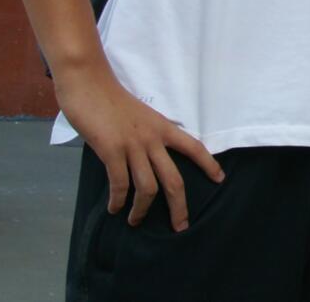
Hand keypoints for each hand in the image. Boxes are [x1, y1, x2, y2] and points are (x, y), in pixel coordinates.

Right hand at [55, 62, 221, 230]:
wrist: (89, 83)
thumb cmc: (110, 99)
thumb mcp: (139, 116)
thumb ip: (146, 135)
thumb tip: (144, 159)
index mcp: (162, 127)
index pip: (193, 146)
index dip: (208, 164)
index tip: (220, 179)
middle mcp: (153, 138)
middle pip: (174, 179)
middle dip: (180, 206)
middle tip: (181, 226)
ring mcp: (133, 145)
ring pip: (148, 188)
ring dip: (142, 210)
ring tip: (135, 221)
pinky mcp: (111, 151)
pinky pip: (120, 184)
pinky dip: (118, 201)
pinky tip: (115, 208)